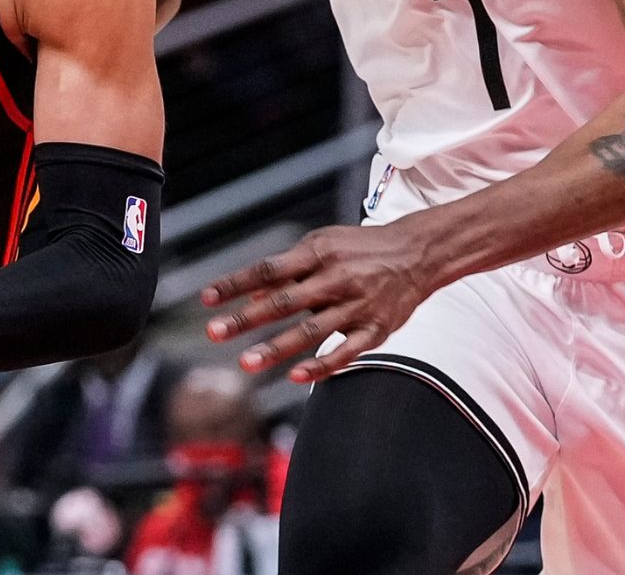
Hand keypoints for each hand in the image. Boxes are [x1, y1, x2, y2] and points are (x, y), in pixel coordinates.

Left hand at [201, 223, 437, 383]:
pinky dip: (322, 365)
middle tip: (214, 332)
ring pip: (311, 331)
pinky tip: (296, 377)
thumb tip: (248, 296)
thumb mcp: (321, 246)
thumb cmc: (359, 249)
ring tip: (246, 362)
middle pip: (283, 301)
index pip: (267, 270)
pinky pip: (346, 352)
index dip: (235, 284)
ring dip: (276, 347)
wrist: (417, 253)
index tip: (206, 299)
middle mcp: (335, 279)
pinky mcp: (376, 329)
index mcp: (318, 254)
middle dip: (246, 318)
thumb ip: (286, 272)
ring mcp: (356, 306)